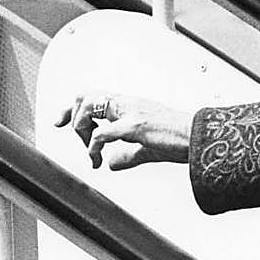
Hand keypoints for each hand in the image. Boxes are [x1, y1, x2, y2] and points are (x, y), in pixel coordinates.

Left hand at [56, 93, 191, 169]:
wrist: (200, 137)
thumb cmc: (180, 139)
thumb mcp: (147, 148)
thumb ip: (127, 155)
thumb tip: (111, 163)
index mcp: (130, 105)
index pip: (93, 96)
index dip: (71, 108)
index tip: (59, 121)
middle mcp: (128, 103)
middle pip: (86, 95)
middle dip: (73, 117)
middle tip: (80, 139)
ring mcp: (131, 112)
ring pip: (90, 107)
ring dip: (82, 130)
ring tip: (91, 148)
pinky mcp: (136, 125)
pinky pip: (103, 134)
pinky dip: (93, 149)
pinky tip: (98, 160)